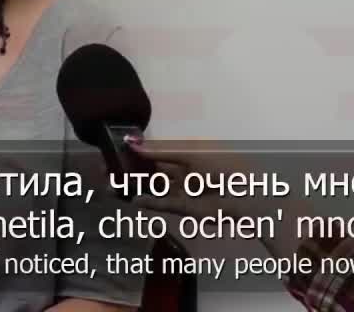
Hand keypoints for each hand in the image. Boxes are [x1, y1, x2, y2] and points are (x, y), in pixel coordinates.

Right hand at [126, 134, 315, 259]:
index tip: (117, 148)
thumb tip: (134, 143)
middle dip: (131, 169)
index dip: (139, 150)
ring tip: (112, 185)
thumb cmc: (223, 167)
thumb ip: (161, 151)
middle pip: (153, 169)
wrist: (247, 198)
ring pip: (154, 187)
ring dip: (135, 186)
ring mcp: (185, 190)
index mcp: (189, 152)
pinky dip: (148, 201)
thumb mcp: (192, 153)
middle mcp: (185, 170)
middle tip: (107, 169)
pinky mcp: (185, 208)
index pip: (158, 149)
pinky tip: (132, 198)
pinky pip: (162, 204)